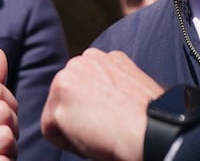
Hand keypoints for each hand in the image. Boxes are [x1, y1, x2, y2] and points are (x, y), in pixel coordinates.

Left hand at [41, 49, 163, 160]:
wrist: (150, 131)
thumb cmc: (147, 121)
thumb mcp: (130, 88)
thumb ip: (109, 84)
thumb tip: (100, 100)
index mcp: (102, 57)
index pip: (83, 84)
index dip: (94, 108)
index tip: (109, 120)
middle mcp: (83, 60)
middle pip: (67, 95)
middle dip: (79, 114)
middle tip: (103, 130)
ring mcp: (68, 76)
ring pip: (57, 111)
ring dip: (73, 127)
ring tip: (99, 134)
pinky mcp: (58, 98)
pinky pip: (50, 129)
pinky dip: (66, 142)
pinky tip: (90, 139)